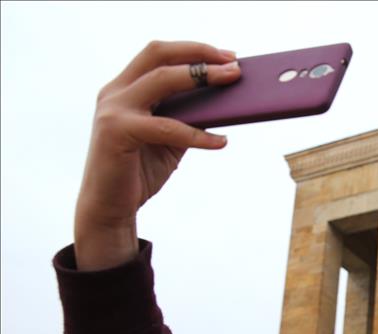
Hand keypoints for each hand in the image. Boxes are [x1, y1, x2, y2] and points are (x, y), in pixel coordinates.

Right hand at [74, 41, 240, 270]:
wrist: (110, 207)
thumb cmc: (140, 171)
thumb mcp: (169, 138)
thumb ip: (187, 117)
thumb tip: (226, 101)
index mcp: (124, 88)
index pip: (158, 54)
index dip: (194, 49)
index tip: (227, 56)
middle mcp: (115, 92)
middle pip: (158, 55)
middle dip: (199, 54)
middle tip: (234, 64)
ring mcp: (113, 110)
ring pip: (162, 80)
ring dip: (202, 78)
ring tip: (232, 82)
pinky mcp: (117, 132)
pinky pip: (167, 127)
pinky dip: (198, 134)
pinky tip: (222, 141)